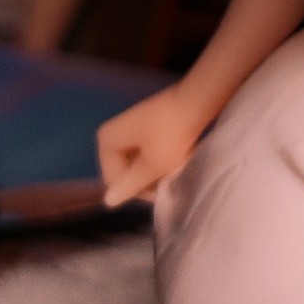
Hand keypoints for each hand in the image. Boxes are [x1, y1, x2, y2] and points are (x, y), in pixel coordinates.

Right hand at [98, 86, 202, 208]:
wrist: (197, 101)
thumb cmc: (171, 135)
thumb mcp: (152, 166)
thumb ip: (130, 185)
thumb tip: (107, 202)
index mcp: (107, 141)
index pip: (115, 180)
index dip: (137, 191)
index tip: (161, 191)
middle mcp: (114, 133)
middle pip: (125, 171)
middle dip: (147, 180)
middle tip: (170, 182)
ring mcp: (130, 130)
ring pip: (139, 164)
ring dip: (157, 172)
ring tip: (176, 171)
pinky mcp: (148, 127)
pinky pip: (148, 153)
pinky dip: (162, 160)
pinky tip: (178, 161)